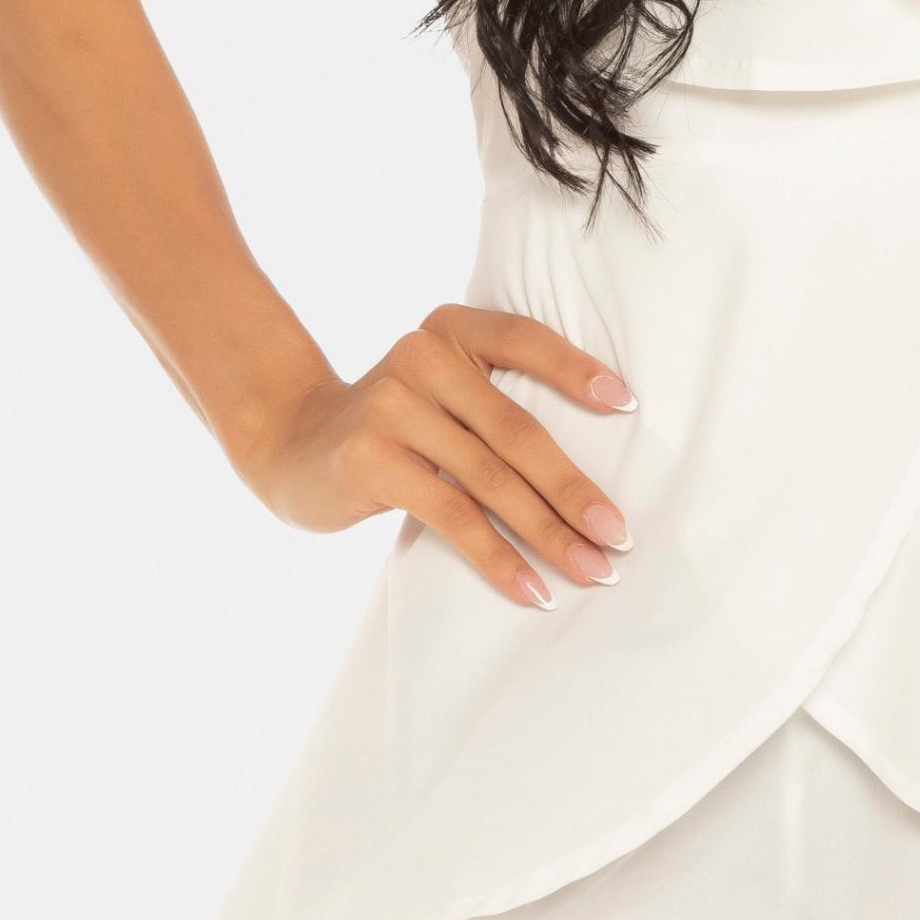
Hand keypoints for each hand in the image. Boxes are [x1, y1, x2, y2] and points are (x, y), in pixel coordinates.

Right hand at [236, 306, 636, 609]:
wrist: (291, 445)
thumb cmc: (393, 424)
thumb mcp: (437, 389)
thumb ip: (491, 400)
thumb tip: (589, 469)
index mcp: (448, 329)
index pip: (523, 339)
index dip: (575, 368)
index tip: (628, 405)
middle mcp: (421, 358)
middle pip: (517, 430)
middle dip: (575, 489)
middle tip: (620, 534)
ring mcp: (392, 409)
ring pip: (491, 480)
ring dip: (549, 533)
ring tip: (592, 570)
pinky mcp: (372, 461)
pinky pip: (454, 515)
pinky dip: (498, 557)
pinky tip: (532, 589)